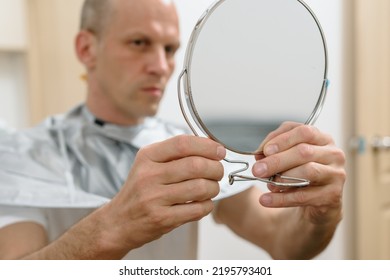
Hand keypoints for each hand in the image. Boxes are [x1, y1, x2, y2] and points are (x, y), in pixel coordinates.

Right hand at [101, 135, 225, 252]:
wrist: (118, 222)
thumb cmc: (139, 191)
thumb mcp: (148, 165)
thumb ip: (174, 154)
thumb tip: (210, 146)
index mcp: (147, 157)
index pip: (182, 144)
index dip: (207, 146)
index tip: (219, 150)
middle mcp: (149, 176)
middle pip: (195, 165)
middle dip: (215, 168)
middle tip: (218, 171)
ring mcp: (154, 199)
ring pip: (200, 188)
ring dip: (214, 188)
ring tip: (211, 188)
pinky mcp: (162, 219)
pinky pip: (197, 209)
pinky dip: (207, 205)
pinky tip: (203, 203)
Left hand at [252, 122, 345, 225]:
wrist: (316, 203)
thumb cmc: (300, 173)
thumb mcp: (287, 159)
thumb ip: (273, 152)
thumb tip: (259, 155)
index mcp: (322, 138)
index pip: (304, 132)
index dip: (283, 140)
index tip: (265, 150)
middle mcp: (333, 154)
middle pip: (304, 152)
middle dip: (276, 161)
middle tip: (257, 169)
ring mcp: (336, 174)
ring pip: (308, 171)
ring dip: (282, 178)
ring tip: (267, 184)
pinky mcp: (333, 195)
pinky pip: (304, 196)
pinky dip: (281, 199)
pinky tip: (266, 200)